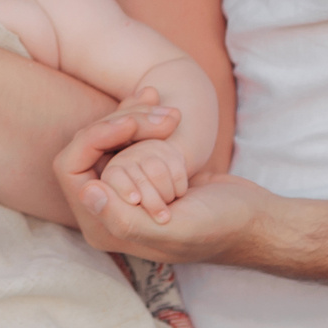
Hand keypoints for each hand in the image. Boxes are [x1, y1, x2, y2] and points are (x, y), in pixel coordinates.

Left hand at [53, 98, 267, 263]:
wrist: (255, 220)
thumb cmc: (220, 228)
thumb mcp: (175, 230)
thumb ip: (124, 219)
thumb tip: (86, 189)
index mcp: (103, 228)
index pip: (72, 170)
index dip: (95, 139)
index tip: (131, 124)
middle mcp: (106, 208)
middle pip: (89, 148)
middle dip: (122, 122)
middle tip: (162, 113)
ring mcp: (124, 187)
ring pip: (110, 137)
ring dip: (136, 115)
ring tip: (169, 109)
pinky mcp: (142, 170)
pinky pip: (128, 136)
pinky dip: (141, 115)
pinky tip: (158, 98)